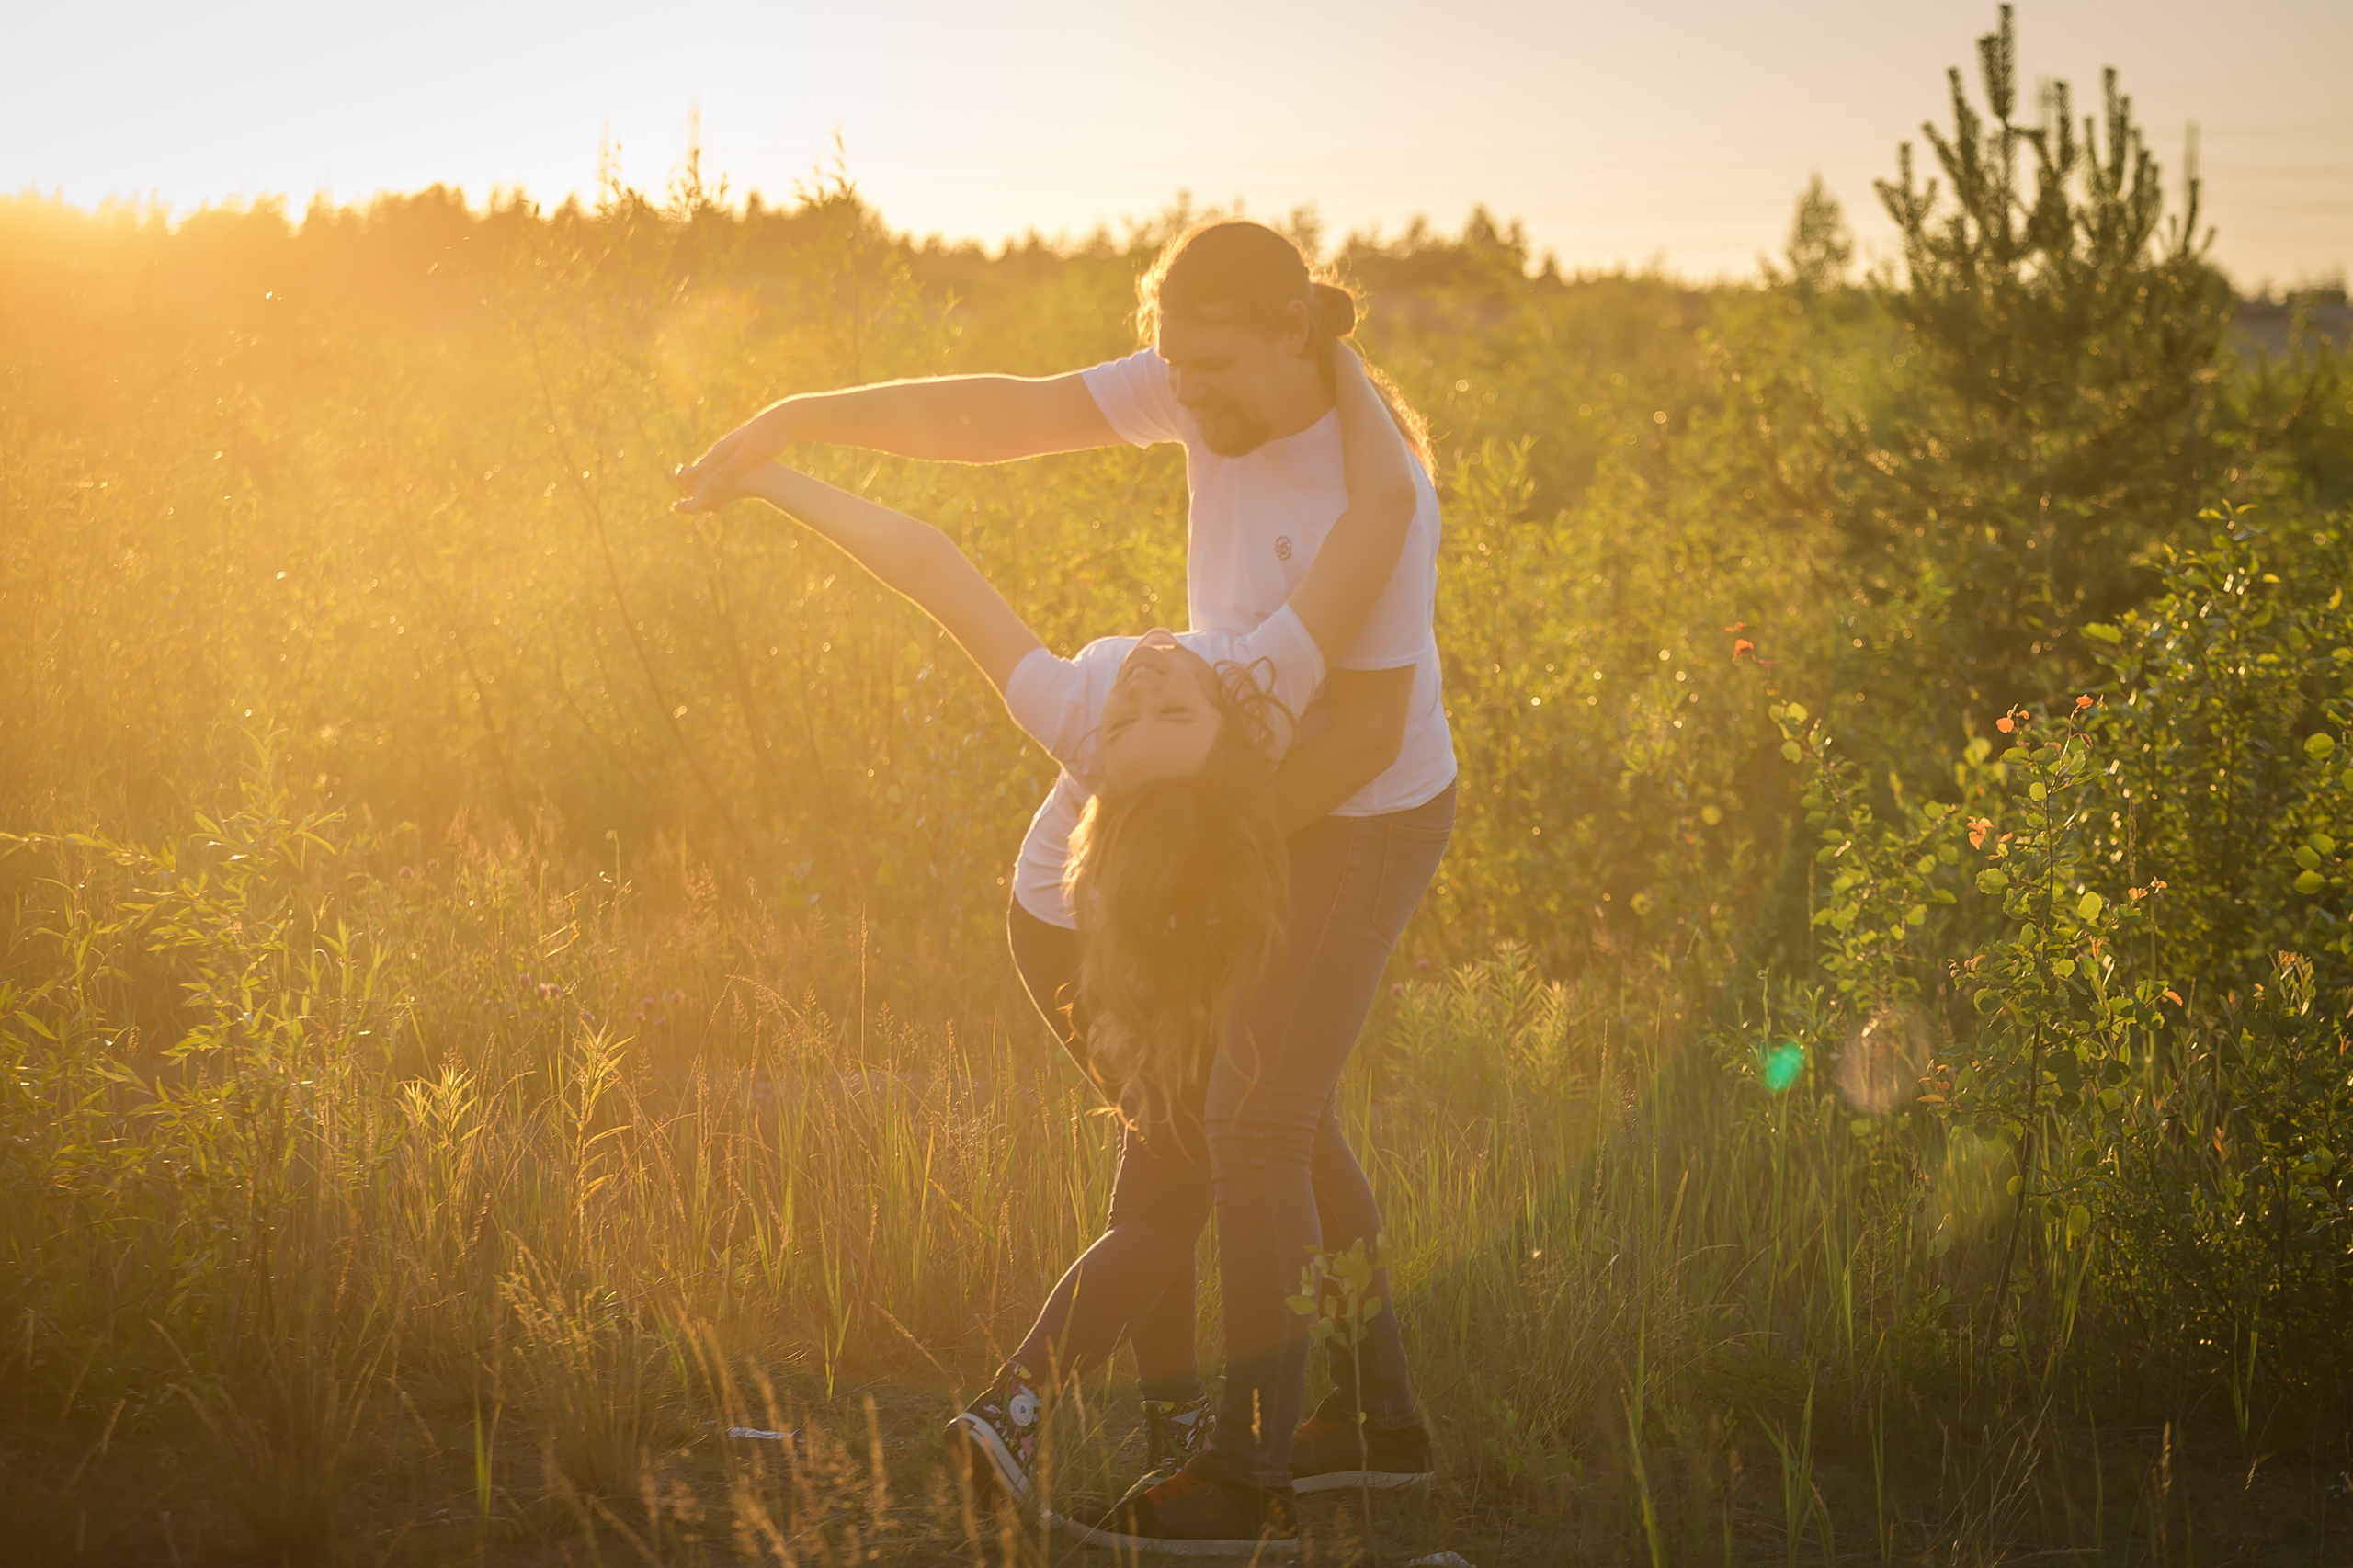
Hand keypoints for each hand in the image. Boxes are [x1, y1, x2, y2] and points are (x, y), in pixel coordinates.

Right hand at [671, 403, 793, 513]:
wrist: (779, 421)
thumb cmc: (768, 439)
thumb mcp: (750, 456)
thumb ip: (731, 470)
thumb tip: (713, 486)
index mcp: (717, 455)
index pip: (694, 479)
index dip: (699, 497)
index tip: (717, 509)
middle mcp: (716, 453)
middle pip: (695, 477)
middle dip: (700, 494)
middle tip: (719, 508)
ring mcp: (724, 451)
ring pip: (707, 474)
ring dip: (710, 490)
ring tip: (723, 505)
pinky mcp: (733, 451)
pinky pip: (719, 470)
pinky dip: (719, 482)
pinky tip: (733, 490)